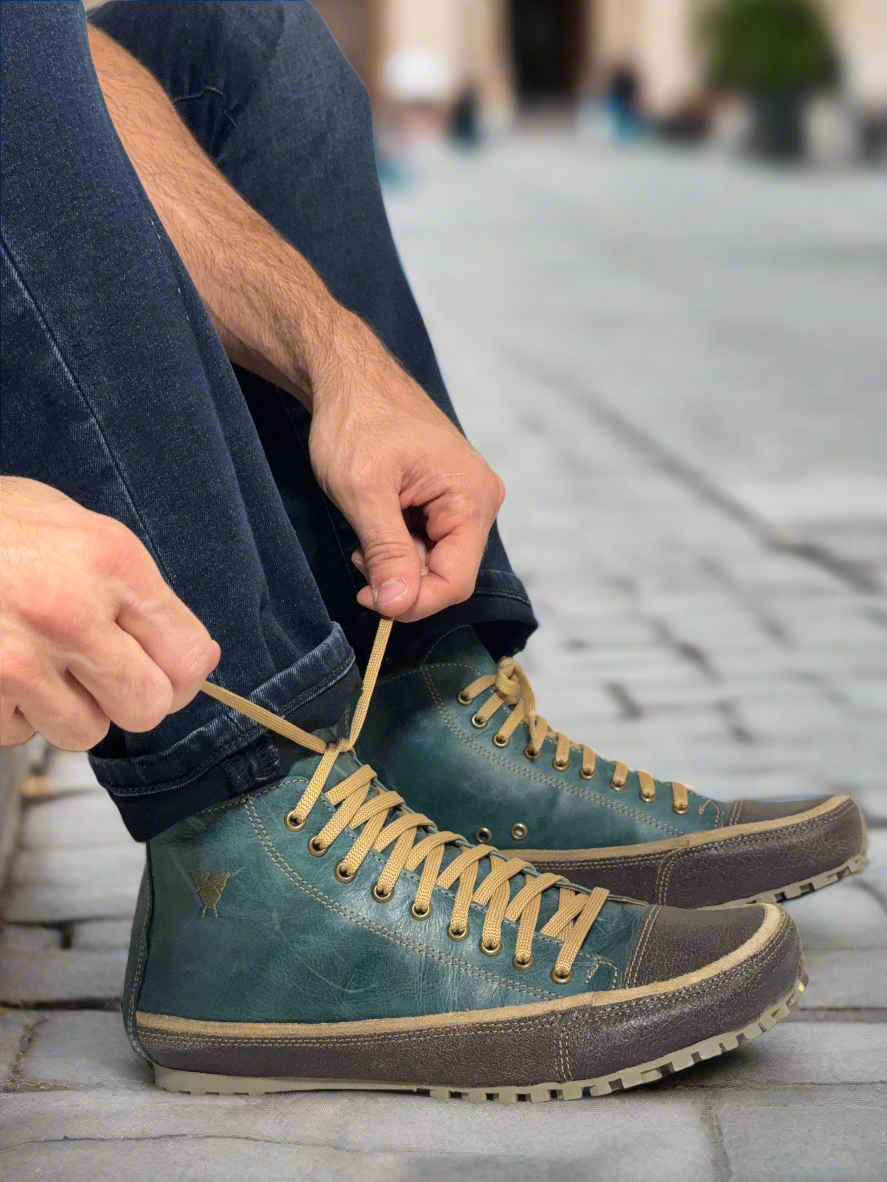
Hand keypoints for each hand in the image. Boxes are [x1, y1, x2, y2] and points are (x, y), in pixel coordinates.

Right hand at [0, 477, 219, 749]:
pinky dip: (12, 712)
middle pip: (147, 706)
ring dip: (68, 709)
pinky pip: (20, 734)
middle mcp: (69, 612)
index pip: (190, 655)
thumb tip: (186, 656)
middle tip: (102, 675)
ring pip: (84, 732)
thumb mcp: (73, 526)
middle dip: (129, 698)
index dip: (184, 675)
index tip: (168, 673)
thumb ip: (132, 589)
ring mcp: (16, 658)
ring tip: (40, 664)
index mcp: (110, 561)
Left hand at [307, 314, 504, 621]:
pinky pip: (430, 541)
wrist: (349, 376)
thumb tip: (399, 604)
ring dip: (398, 563)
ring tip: (363, 539)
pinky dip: (400, 546)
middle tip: (359, 566)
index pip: (456, 581)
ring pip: (437, 560)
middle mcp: (480, 500)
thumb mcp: (363, 492)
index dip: (414, 602)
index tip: (370, 601)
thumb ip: (387, 552)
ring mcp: (465, 498)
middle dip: (404, 580)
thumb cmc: (356, 421)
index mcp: (473, 498)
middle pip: (449, 574)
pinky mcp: (447, 496)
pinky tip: (374, 526)